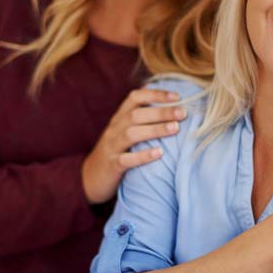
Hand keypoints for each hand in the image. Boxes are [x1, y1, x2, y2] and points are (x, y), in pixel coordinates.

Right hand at [81, 88, 184, 203]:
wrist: (90, 178)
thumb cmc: (117, 151)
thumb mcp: (125, 131)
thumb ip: (142, 118)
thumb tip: (170, 103)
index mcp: (119, 118)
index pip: (135, 97)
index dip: (155, 94)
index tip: (177, 97)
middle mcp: (114, 129)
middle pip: (136, 114)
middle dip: (160, 111)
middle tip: (182, 113)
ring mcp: (111, 147)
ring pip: (131, 134)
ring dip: (154, 130)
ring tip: (175, 128)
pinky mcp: (112, 166)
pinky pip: (126, 159)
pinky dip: (143, 156)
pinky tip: (159, 153)